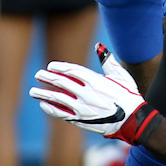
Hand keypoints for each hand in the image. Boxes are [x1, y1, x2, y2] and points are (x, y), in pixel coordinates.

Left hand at [30, 45, 161, 144]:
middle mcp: (87, 94)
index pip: (72, 71)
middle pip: (62, 83)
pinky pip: (62, 113)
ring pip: (58, 99)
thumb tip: (99, 46)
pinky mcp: (81, 120)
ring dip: (44, 94)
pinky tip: (43, 104)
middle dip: (48, 78)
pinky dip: (51, 109)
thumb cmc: (128, 95)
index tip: (50, 66)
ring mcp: (83, 108)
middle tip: (38, 74)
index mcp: (96, 81)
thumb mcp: (121, 75)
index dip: (60, 68)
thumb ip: (108, 61)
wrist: (132, 119)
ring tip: (34, 91)